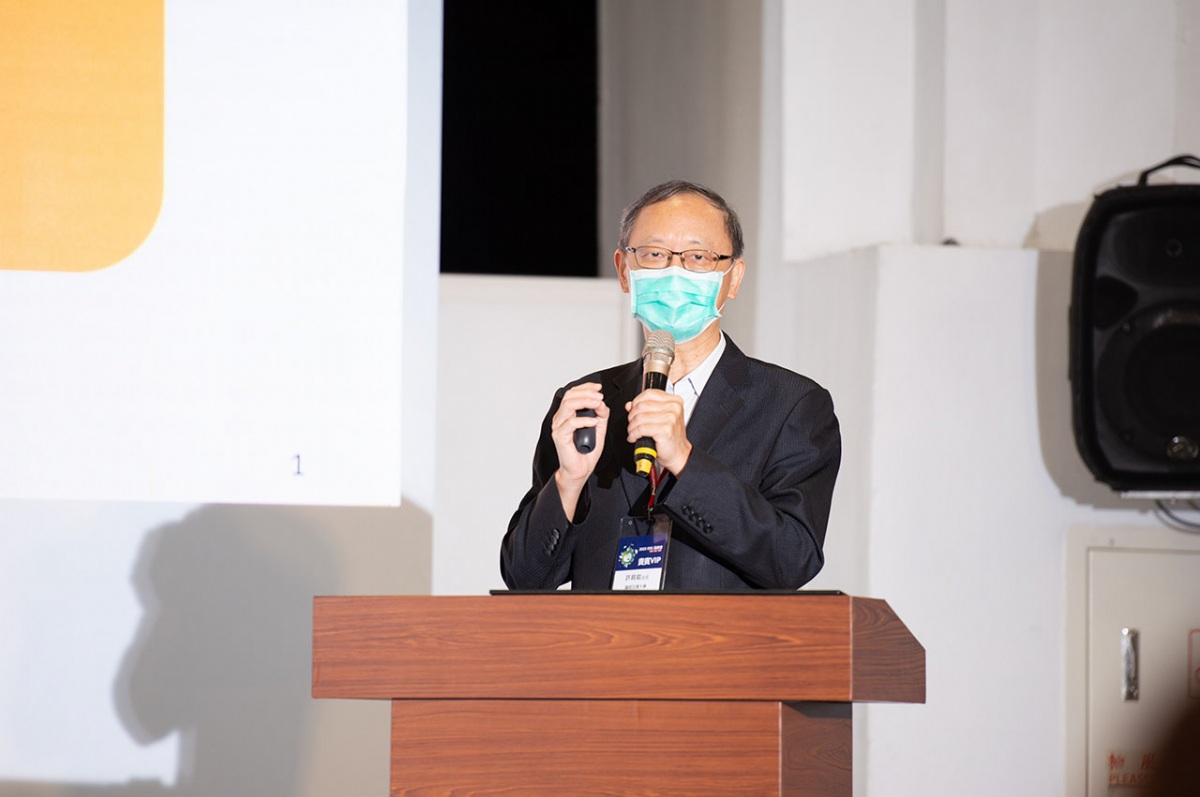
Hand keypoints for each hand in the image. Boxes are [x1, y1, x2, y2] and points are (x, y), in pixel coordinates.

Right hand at [550, 383, 607, 514]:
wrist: (579, 469)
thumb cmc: (585, 451)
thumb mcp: (599, 429)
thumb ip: (601, 415)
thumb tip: (601, 403)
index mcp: (568, 414)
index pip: (573, 393)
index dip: (586, 387)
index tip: (598, 388)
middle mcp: (561, 418)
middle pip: (570, 396)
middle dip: (586, 393)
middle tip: (599, 396)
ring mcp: (559, 426)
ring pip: (568, 406)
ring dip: (585, 402)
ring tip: (597, 405)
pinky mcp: (560, 436)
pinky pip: (571, 423)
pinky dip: (584, 420)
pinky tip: (594, 422)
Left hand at [626, 389, 691, 475]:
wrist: (678, 453)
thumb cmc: (669, 437)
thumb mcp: (659, 418)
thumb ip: (645, 408)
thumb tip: (629, 405)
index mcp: (674, 401)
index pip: (649, 393)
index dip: (636, 402)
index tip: (632, 410)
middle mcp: (674, 407)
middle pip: (642, 405)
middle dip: (632, 416)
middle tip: (632, 424)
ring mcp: (671, 418)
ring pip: (640, 417)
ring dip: (632, 427)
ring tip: (633, 432)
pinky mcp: (665, 429)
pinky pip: (641, 428)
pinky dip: (634, 434)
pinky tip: (634, 437)